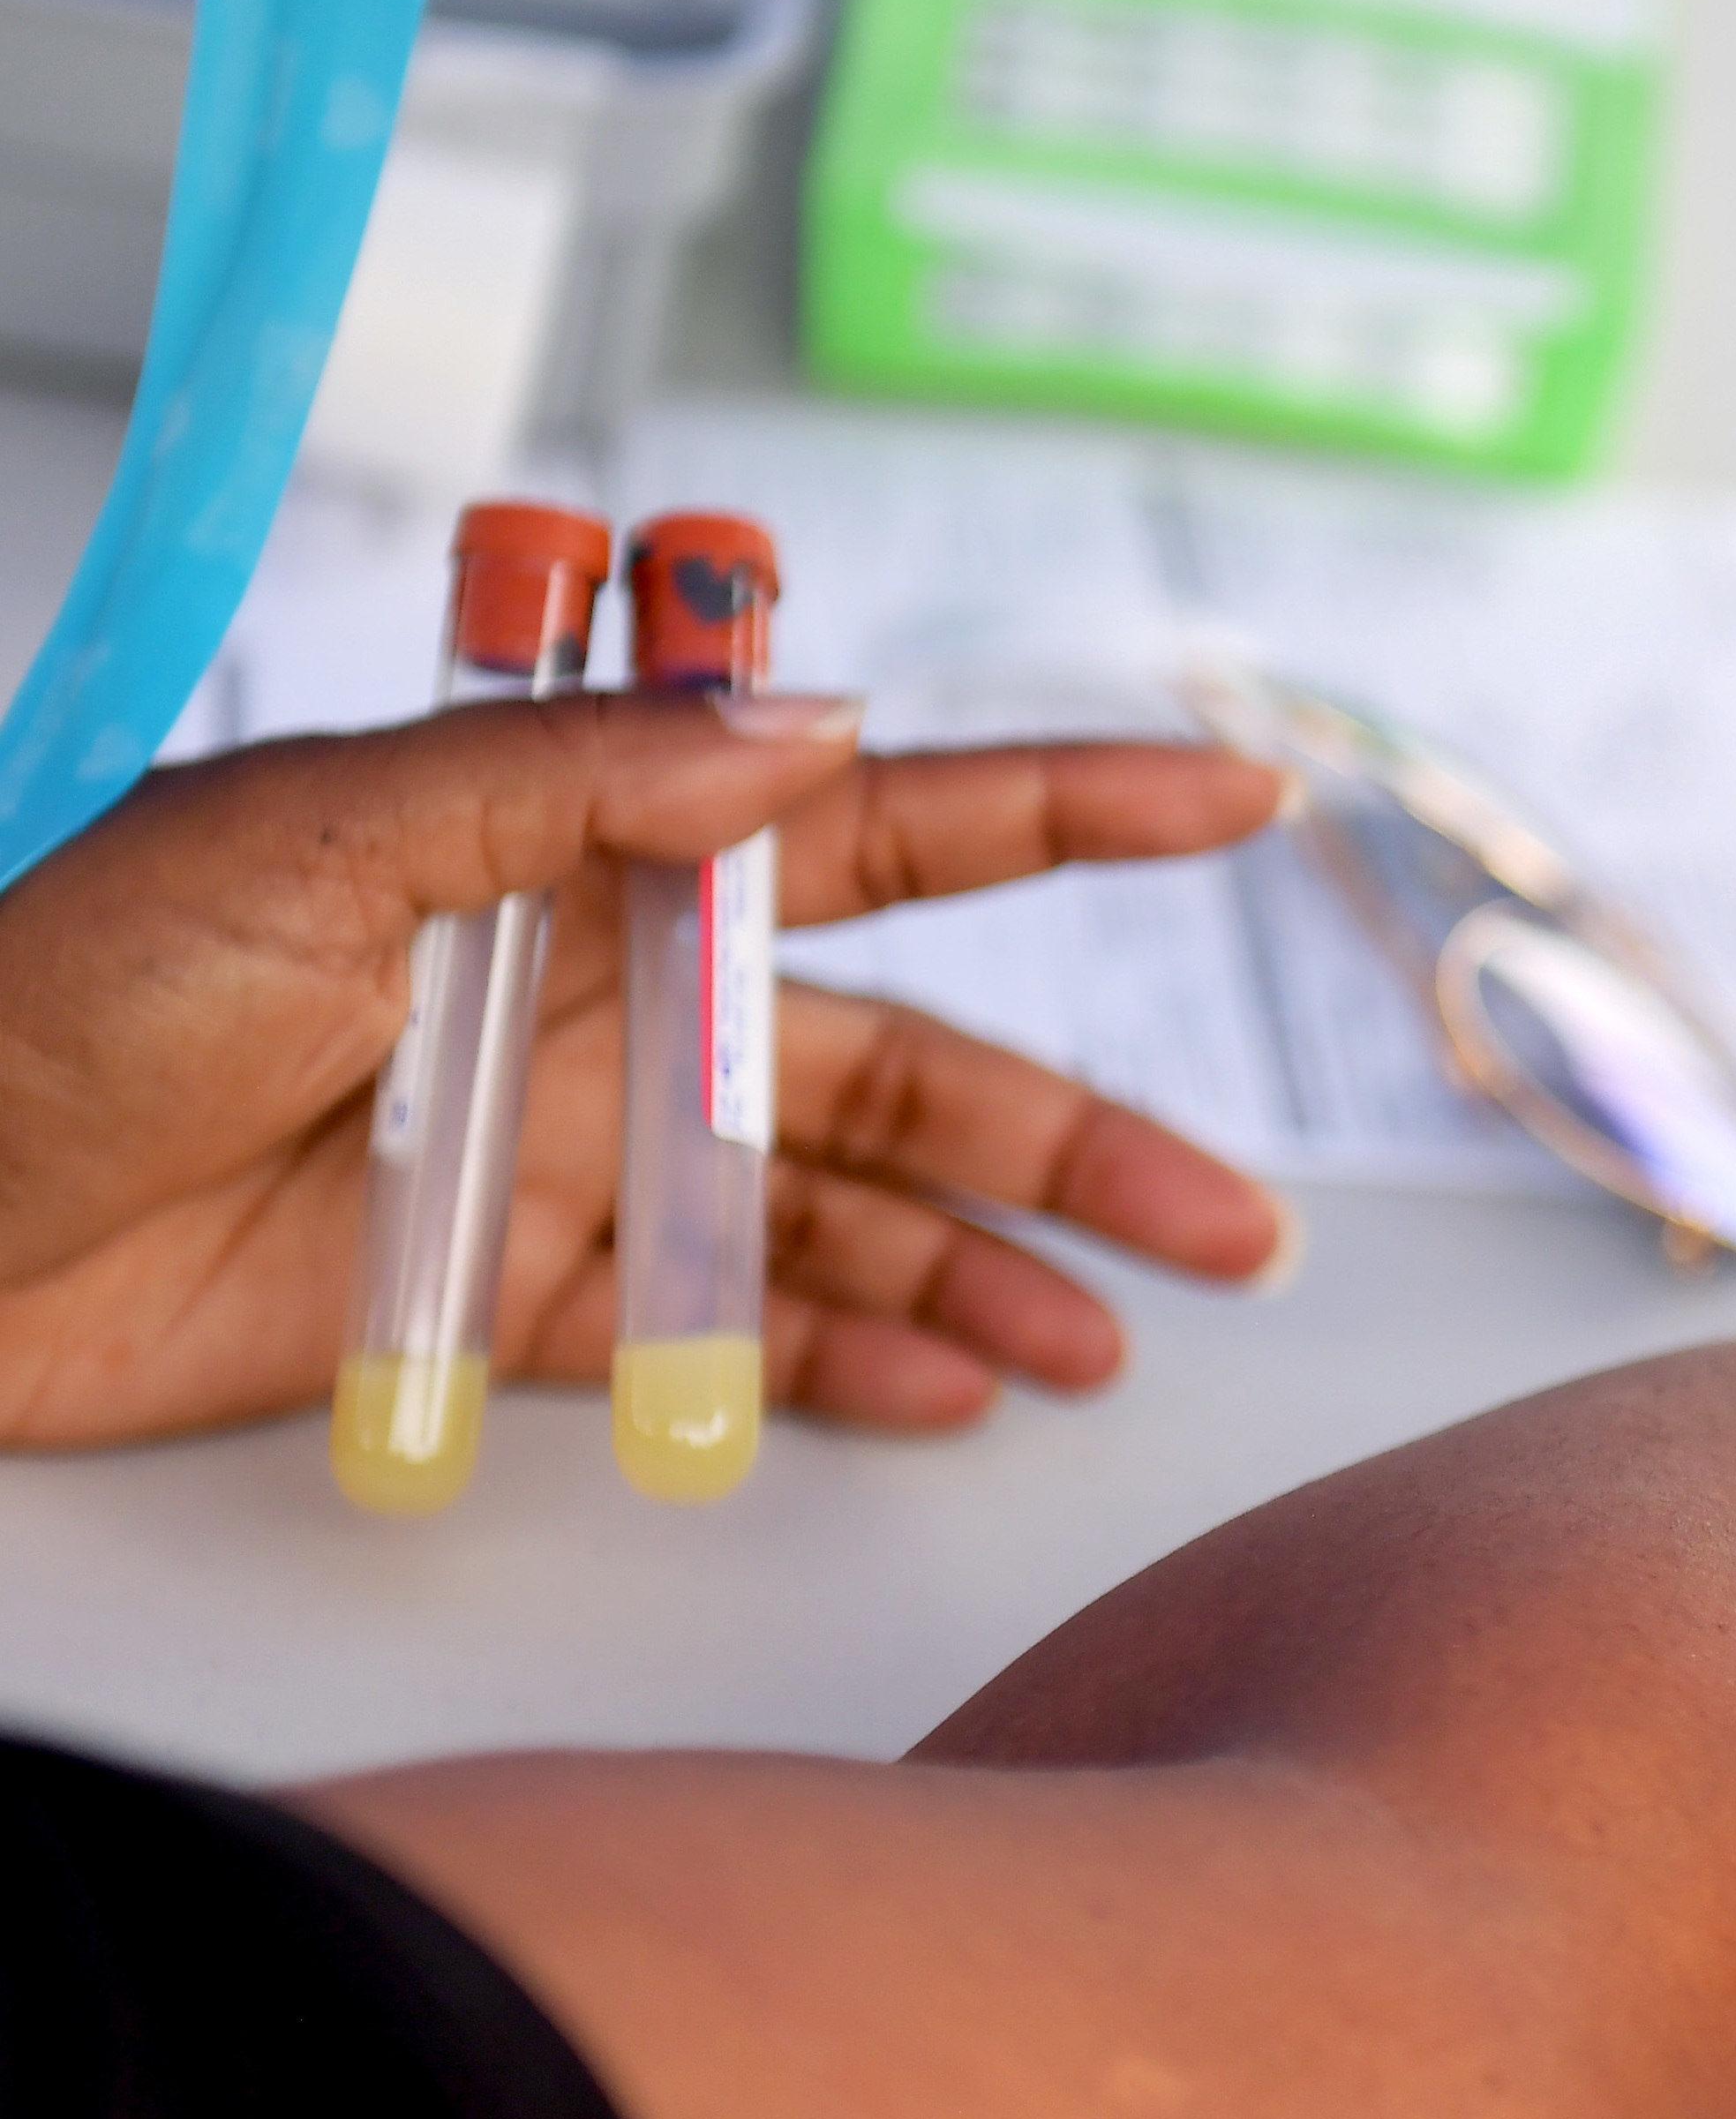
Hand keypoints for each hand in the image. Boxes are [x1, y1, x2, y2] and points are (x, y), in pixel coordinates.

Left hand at [0, 697, 1294, 1448]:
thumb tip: (811, 723)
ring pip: (835, 1220)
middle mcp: (598, 1004)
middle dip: (1077, 1142)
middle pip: (902, 1064)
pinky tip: (941, 1396)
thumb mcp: (309, 843)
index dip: (1062, 805)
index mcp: (573, 861)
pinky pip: (712, 1342)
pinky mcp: (498, 1305)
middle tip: (1233, 1225)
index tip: (1230, 796)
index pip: (872, 821)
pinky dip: (833, 1369)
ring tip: (1105, 1347)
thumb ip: (566, 789)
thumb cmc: (44, 999)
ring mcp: (562, 1161)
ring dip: (984, 1276)